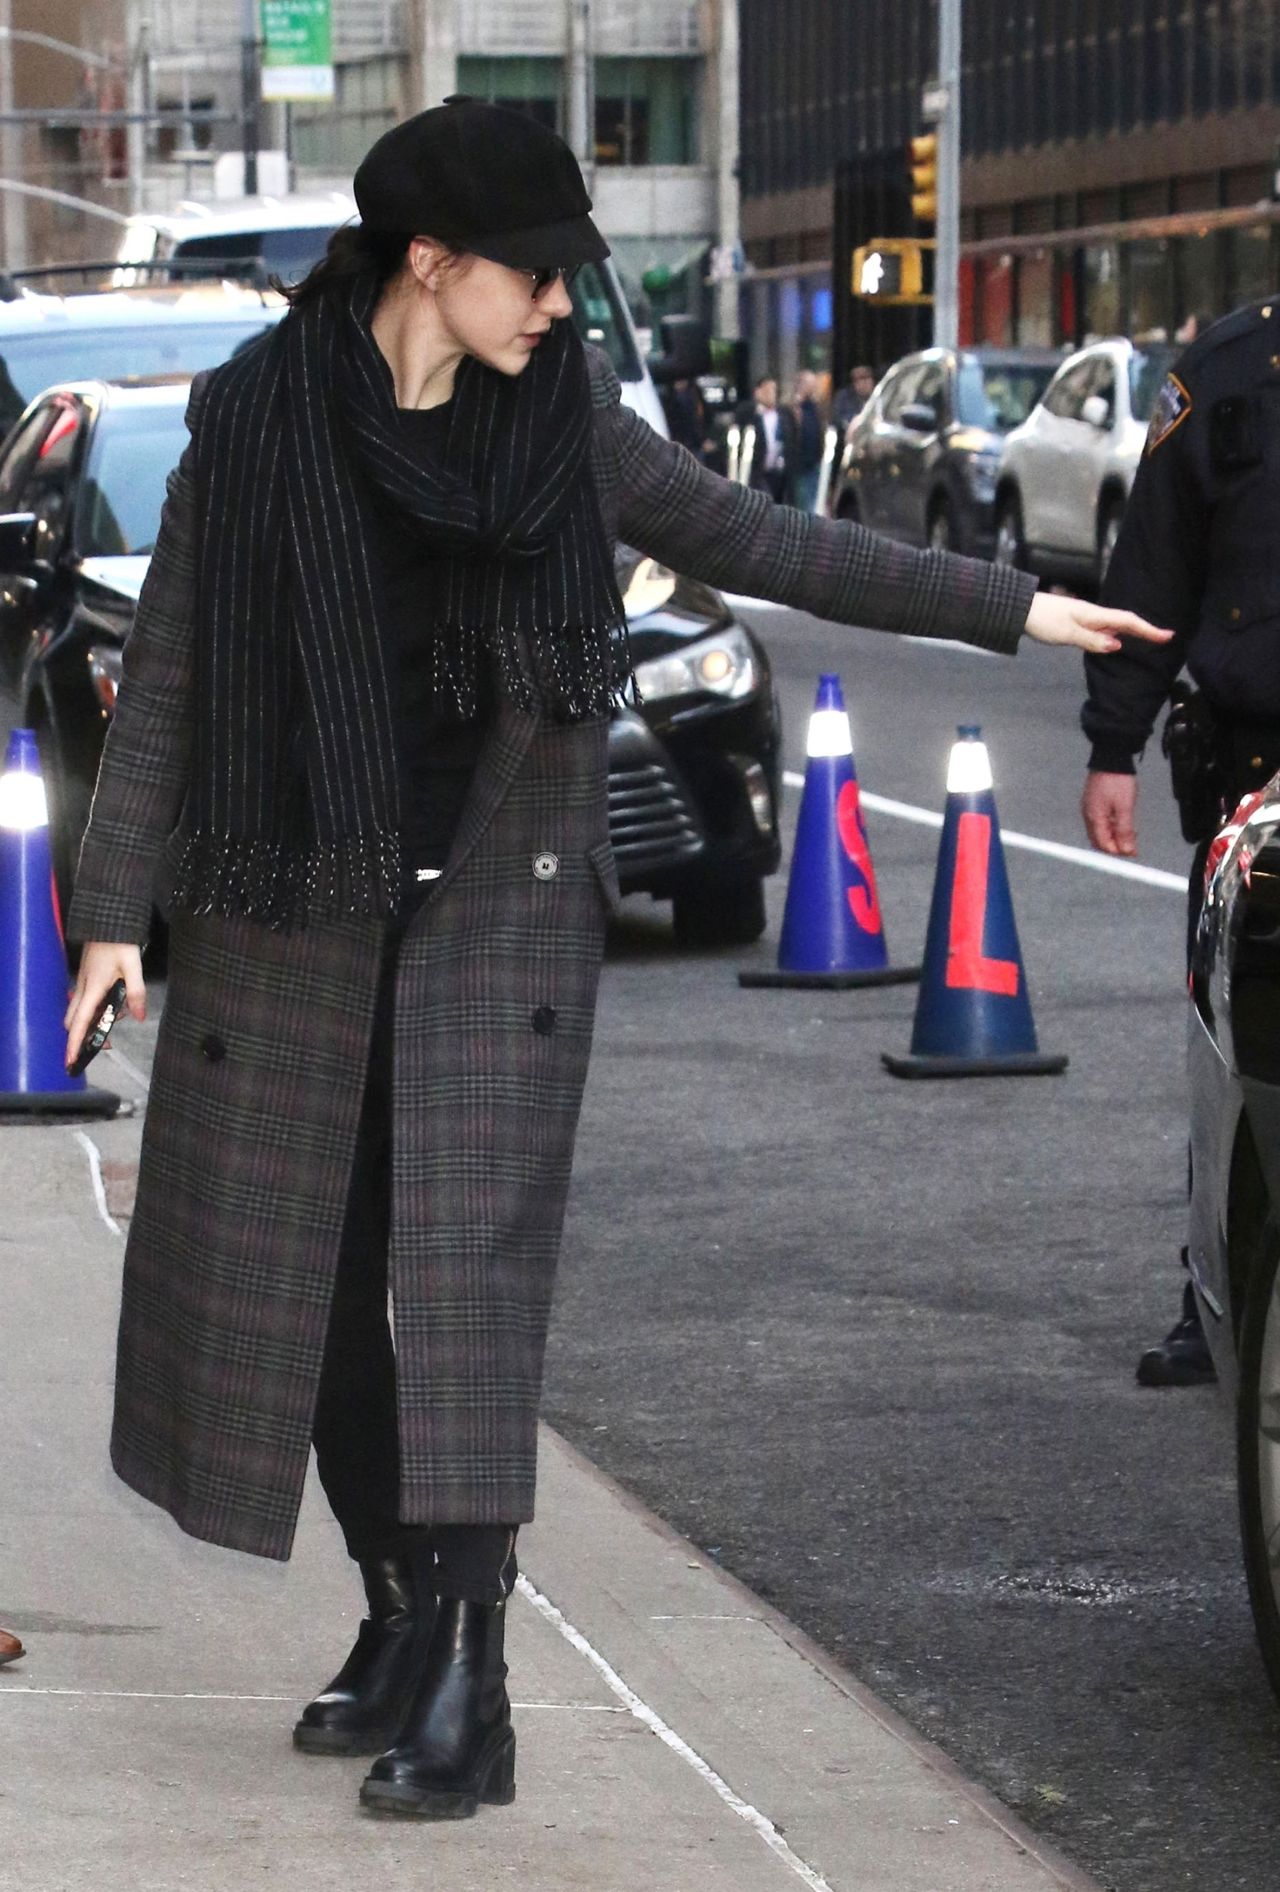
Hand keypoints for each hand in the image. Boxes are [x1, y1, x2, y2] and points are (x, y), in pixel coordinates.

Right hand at [64, 942, 145, 1068]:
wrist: (108, 921)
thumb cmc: (119, 942)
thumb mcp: (133, 967)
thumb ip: (136, 993)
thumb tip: (138, 1017)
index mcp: (92, 989)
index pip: (80, 1023)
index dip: (75, 1044)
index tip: (72, 1061)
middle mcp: (84, 988)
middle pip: (76, 1022)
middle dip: (86, 1037)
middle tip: (107, 1043)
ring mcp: (83, 983)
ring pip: (81, 1012)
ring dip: (95, 1022)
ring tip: (119, 1016)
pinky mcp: (87, 978)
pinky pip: (88, 1001)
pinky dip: (98, 1009)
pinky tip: (116, 1002)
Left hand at [1023, 591, 1172, 654]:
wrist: (1020, 609)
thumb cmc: (1042, 620)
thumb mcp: (1067, 634)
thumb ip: (1092, 640)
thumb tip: (1117, 645)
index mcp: (1094, 615)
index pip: (1127, 622)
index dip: (1148, 629)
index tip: (1167, 635)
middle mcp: (1093, 615)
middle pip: (1125, 622)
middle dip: (1145, 630)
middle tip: (1163, 638)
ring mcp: (1085, 618)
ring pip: (1113, 626)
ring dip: (1131, 632)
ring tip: (1148, 640)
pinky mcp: (1076, 622)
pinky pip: (1102, 629)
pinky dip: (1114, 634)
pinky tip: (1114, 641)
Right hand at [1081, 771, 1138, 856]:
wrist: (1111, 757)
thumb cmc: (1117, 779)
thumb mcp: (1125, 806)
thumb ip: (1125, 830)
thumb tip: (1126, 850)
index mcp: (1094, 818)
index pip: (1103, 845)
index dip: (1118, 852)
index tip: (1133, 853)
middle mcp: (1089, 816)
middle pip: (1100, 841)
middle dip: (1116, 846)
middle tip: (1133, 845)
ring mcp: (1090, 810)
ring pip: (1101, 833)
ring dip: (1116, 837)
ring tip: (1132, 832)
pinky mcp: (1094, 804)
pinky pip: (1102, 823)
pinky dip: (1113, 827)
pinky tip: (1123, 823)